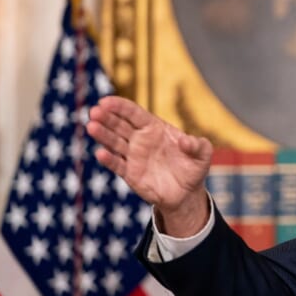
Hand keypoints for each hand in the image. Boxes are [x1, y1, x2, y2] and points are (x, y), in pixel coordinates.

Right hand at [86, 96, 212, 235]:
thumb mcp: (203, 154)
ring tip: (91, 126)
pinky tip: (100, 153)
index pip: (134, 113)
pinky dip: (108, 160)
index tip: (106, 101)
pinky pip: (117, 165)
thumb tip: (186, 141)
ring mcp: (134, 156)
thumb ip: (198, 145)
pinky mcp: (130, 174)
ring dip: (102, 134)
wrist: (187, 194)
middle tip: (94, 111)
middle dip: (107, 117)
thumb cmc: (194, 168)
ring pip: (114, 142)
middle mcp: (140, 139)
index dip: (120, 106)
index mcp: (155, 128)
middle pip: (120, 125)